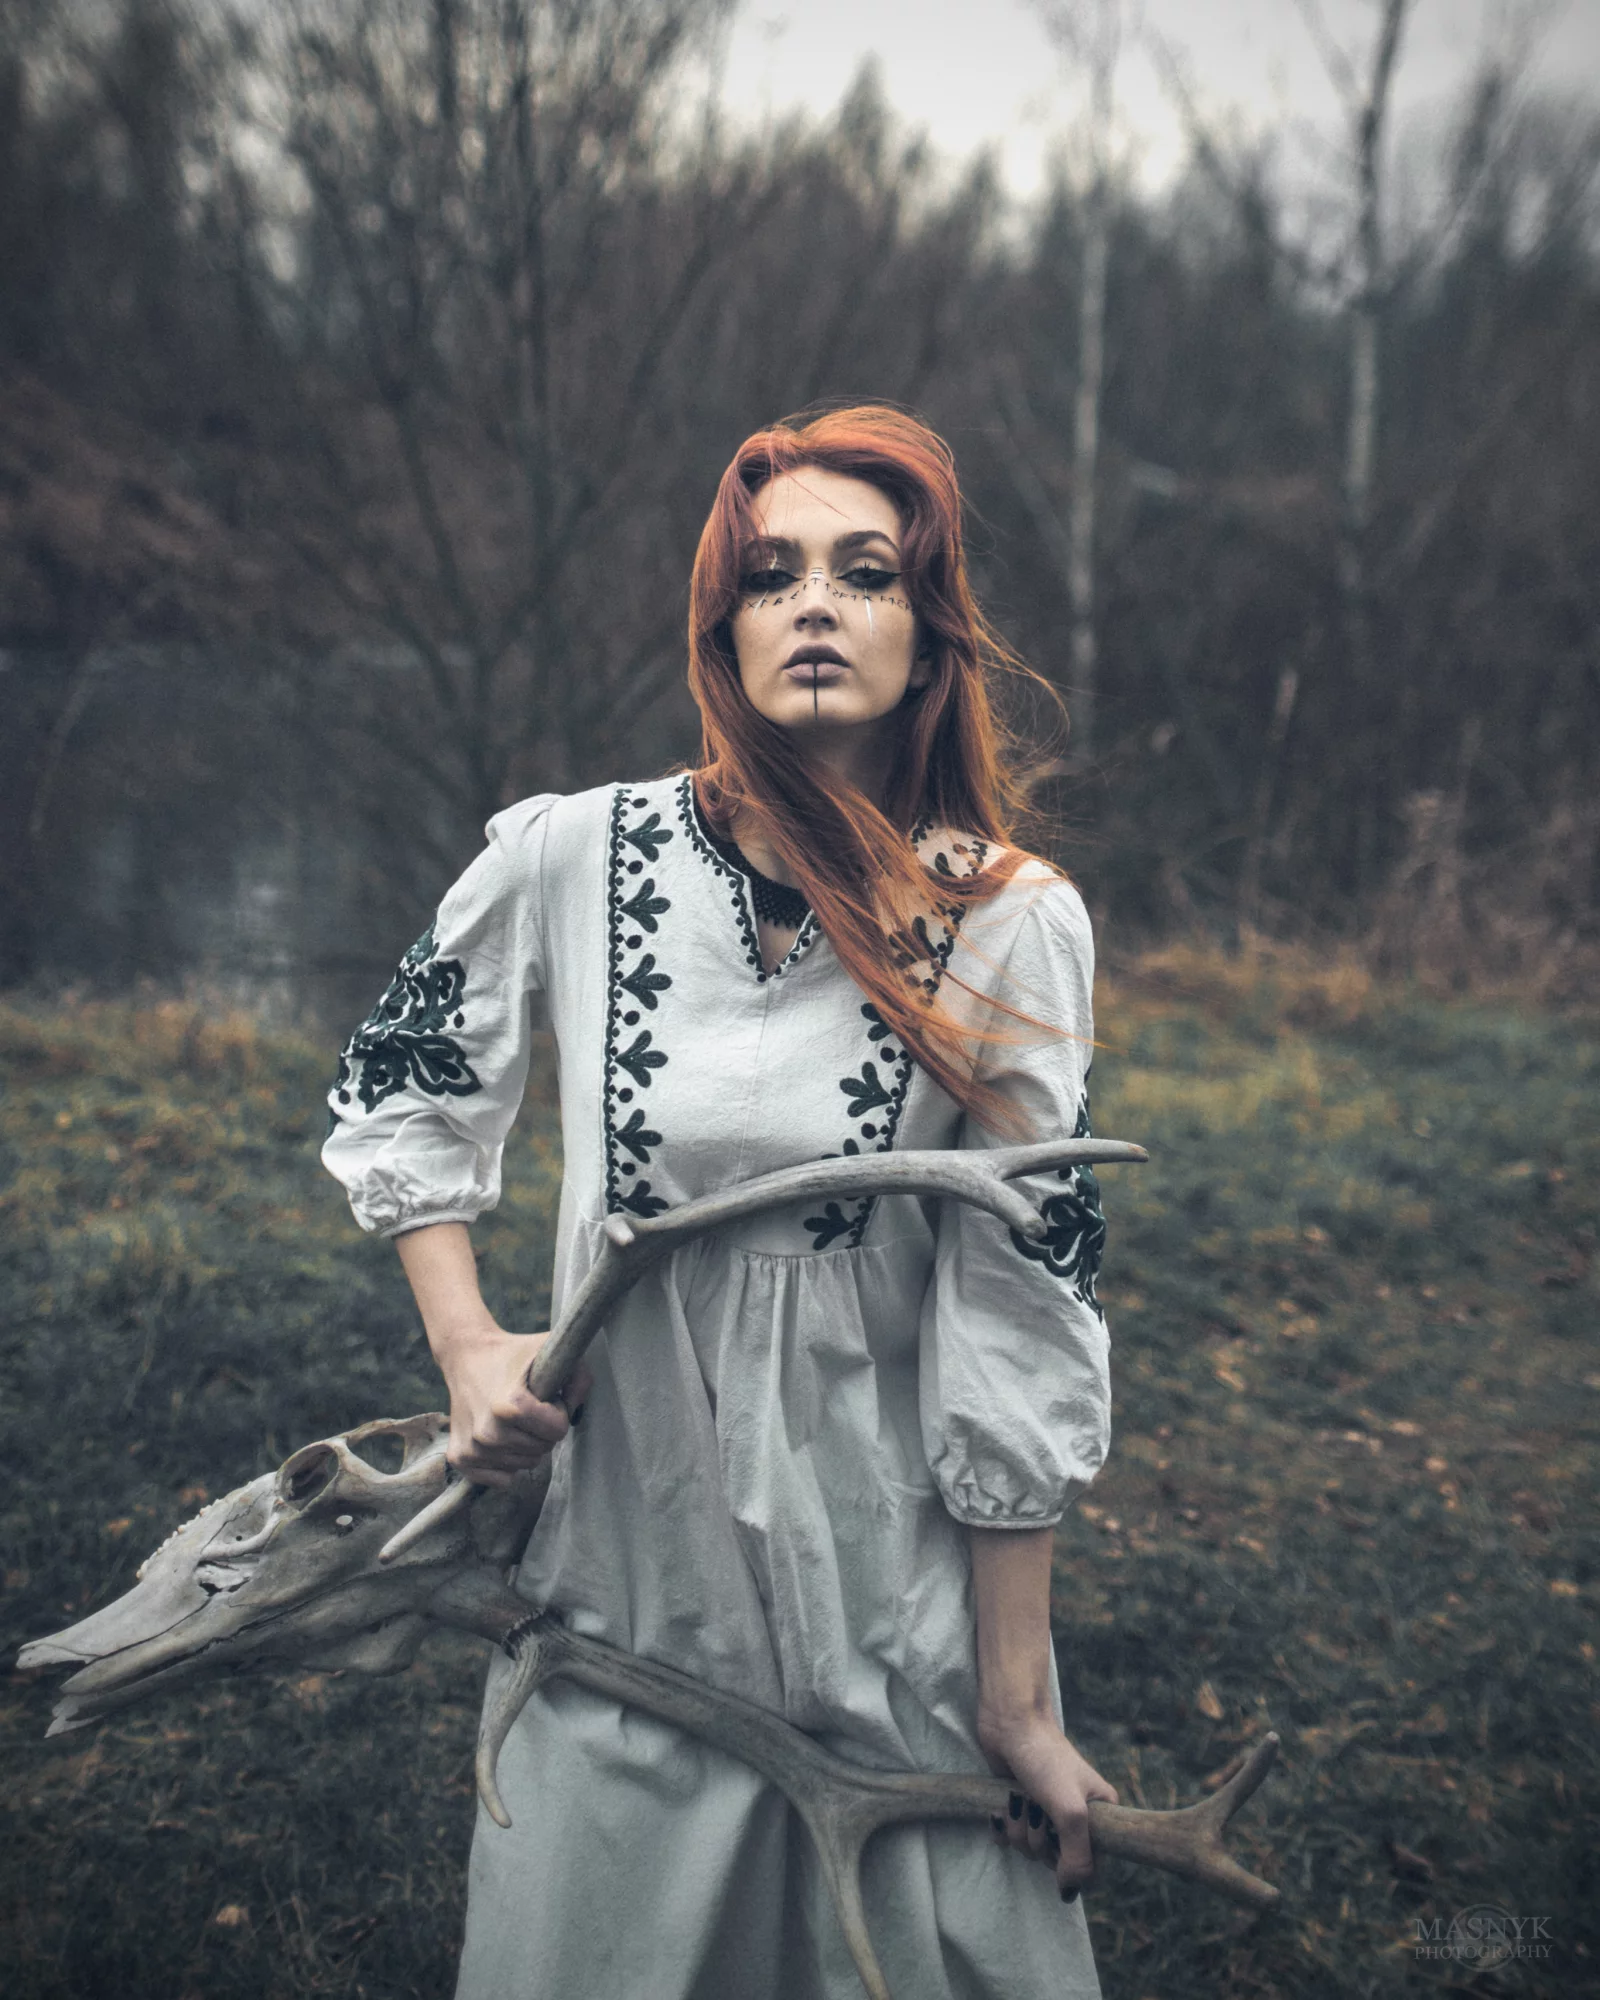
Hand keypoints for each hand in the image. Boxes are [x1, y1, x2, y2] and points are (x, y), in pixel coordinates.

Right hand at [434, 1324, 592, 1487]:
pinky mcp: (459, 1458)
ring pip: (524, 1464)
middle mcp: (488, 1432)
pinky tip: (499, 1437)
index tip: (545, 1397)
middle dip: (542, 1430)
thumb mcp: (548, 1352)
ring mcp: (473, 1448)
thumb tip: (579, 1409)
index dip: (558, 1411)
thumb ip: (577, 1375)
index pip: (558, 1430)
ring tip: (512, 1419)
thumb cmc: (512, 1354)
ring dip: (525, 1445)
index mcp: (510, 1407)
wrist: (466, 1357)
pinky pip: (502, 1479)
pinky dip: (507, 1463)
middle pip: (542, 1450)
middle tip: (528, 1407)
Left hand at [981, 1712, 1118, 1899]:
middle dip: (1037, 1840)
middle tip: (1036, 1810)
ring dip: (1017, 1830)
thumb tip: (1069, 1894)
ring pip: (1029, 1849)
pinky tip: (999, 1808)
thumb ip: (1077, 1857)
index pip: (1092, 1865)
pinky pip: (1008, 1840)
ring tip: (1018, 1799)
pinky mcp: (1017, 1806)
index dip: (1071, 1863)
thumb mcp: (1070, 1811)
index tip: (1059, 1839)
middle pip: (1055, 1860)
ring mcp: (1044, 1811)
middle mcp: (1073, 1816)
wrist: (1010, 1721)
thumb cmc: (1046, 1759)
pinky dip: (1000, 1828)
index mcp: (1099, 1815)